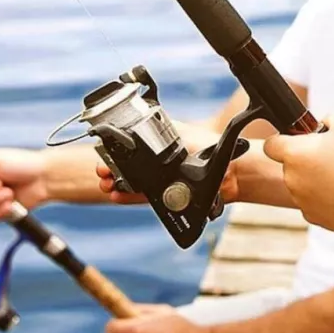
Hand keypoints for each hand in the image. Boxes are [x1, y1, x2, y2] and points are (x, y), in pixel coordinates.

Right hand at [95, 118, 240, 204]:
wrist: (230, 175)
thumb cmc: (213, 151)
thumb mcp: (190, 140)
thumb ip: (178, 140)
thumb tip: (161, 137)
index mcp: (161, 140)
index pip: (133, 143)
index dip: (117, 150)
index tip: (107, 154)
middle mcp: (157, 158)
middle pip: (128, 162)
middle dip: (111, 167)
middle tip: (103, 172)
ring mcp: (158, 176)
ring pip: (131, 179)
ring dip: (116, 181)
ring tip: (107, 184)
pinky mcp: (162, 193)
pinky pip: (141, 194)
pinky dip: (127, 195)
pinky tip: (116, 195)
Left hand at [262, 116, 333, 233]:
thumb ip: (325, 120)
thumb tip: (319, 125)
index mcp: (295, 153)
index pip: (271, 145)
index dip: (282, 141)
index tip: (295, 142)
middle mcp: (292, 178)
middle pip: (289, 166)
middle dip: (304, 161)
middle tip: (331, 158)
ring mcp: (301, 200)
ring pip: (300, 185)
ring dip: (313, 181)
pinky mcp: (312, 217)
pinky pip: (311, 203)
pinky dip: (322, 199)